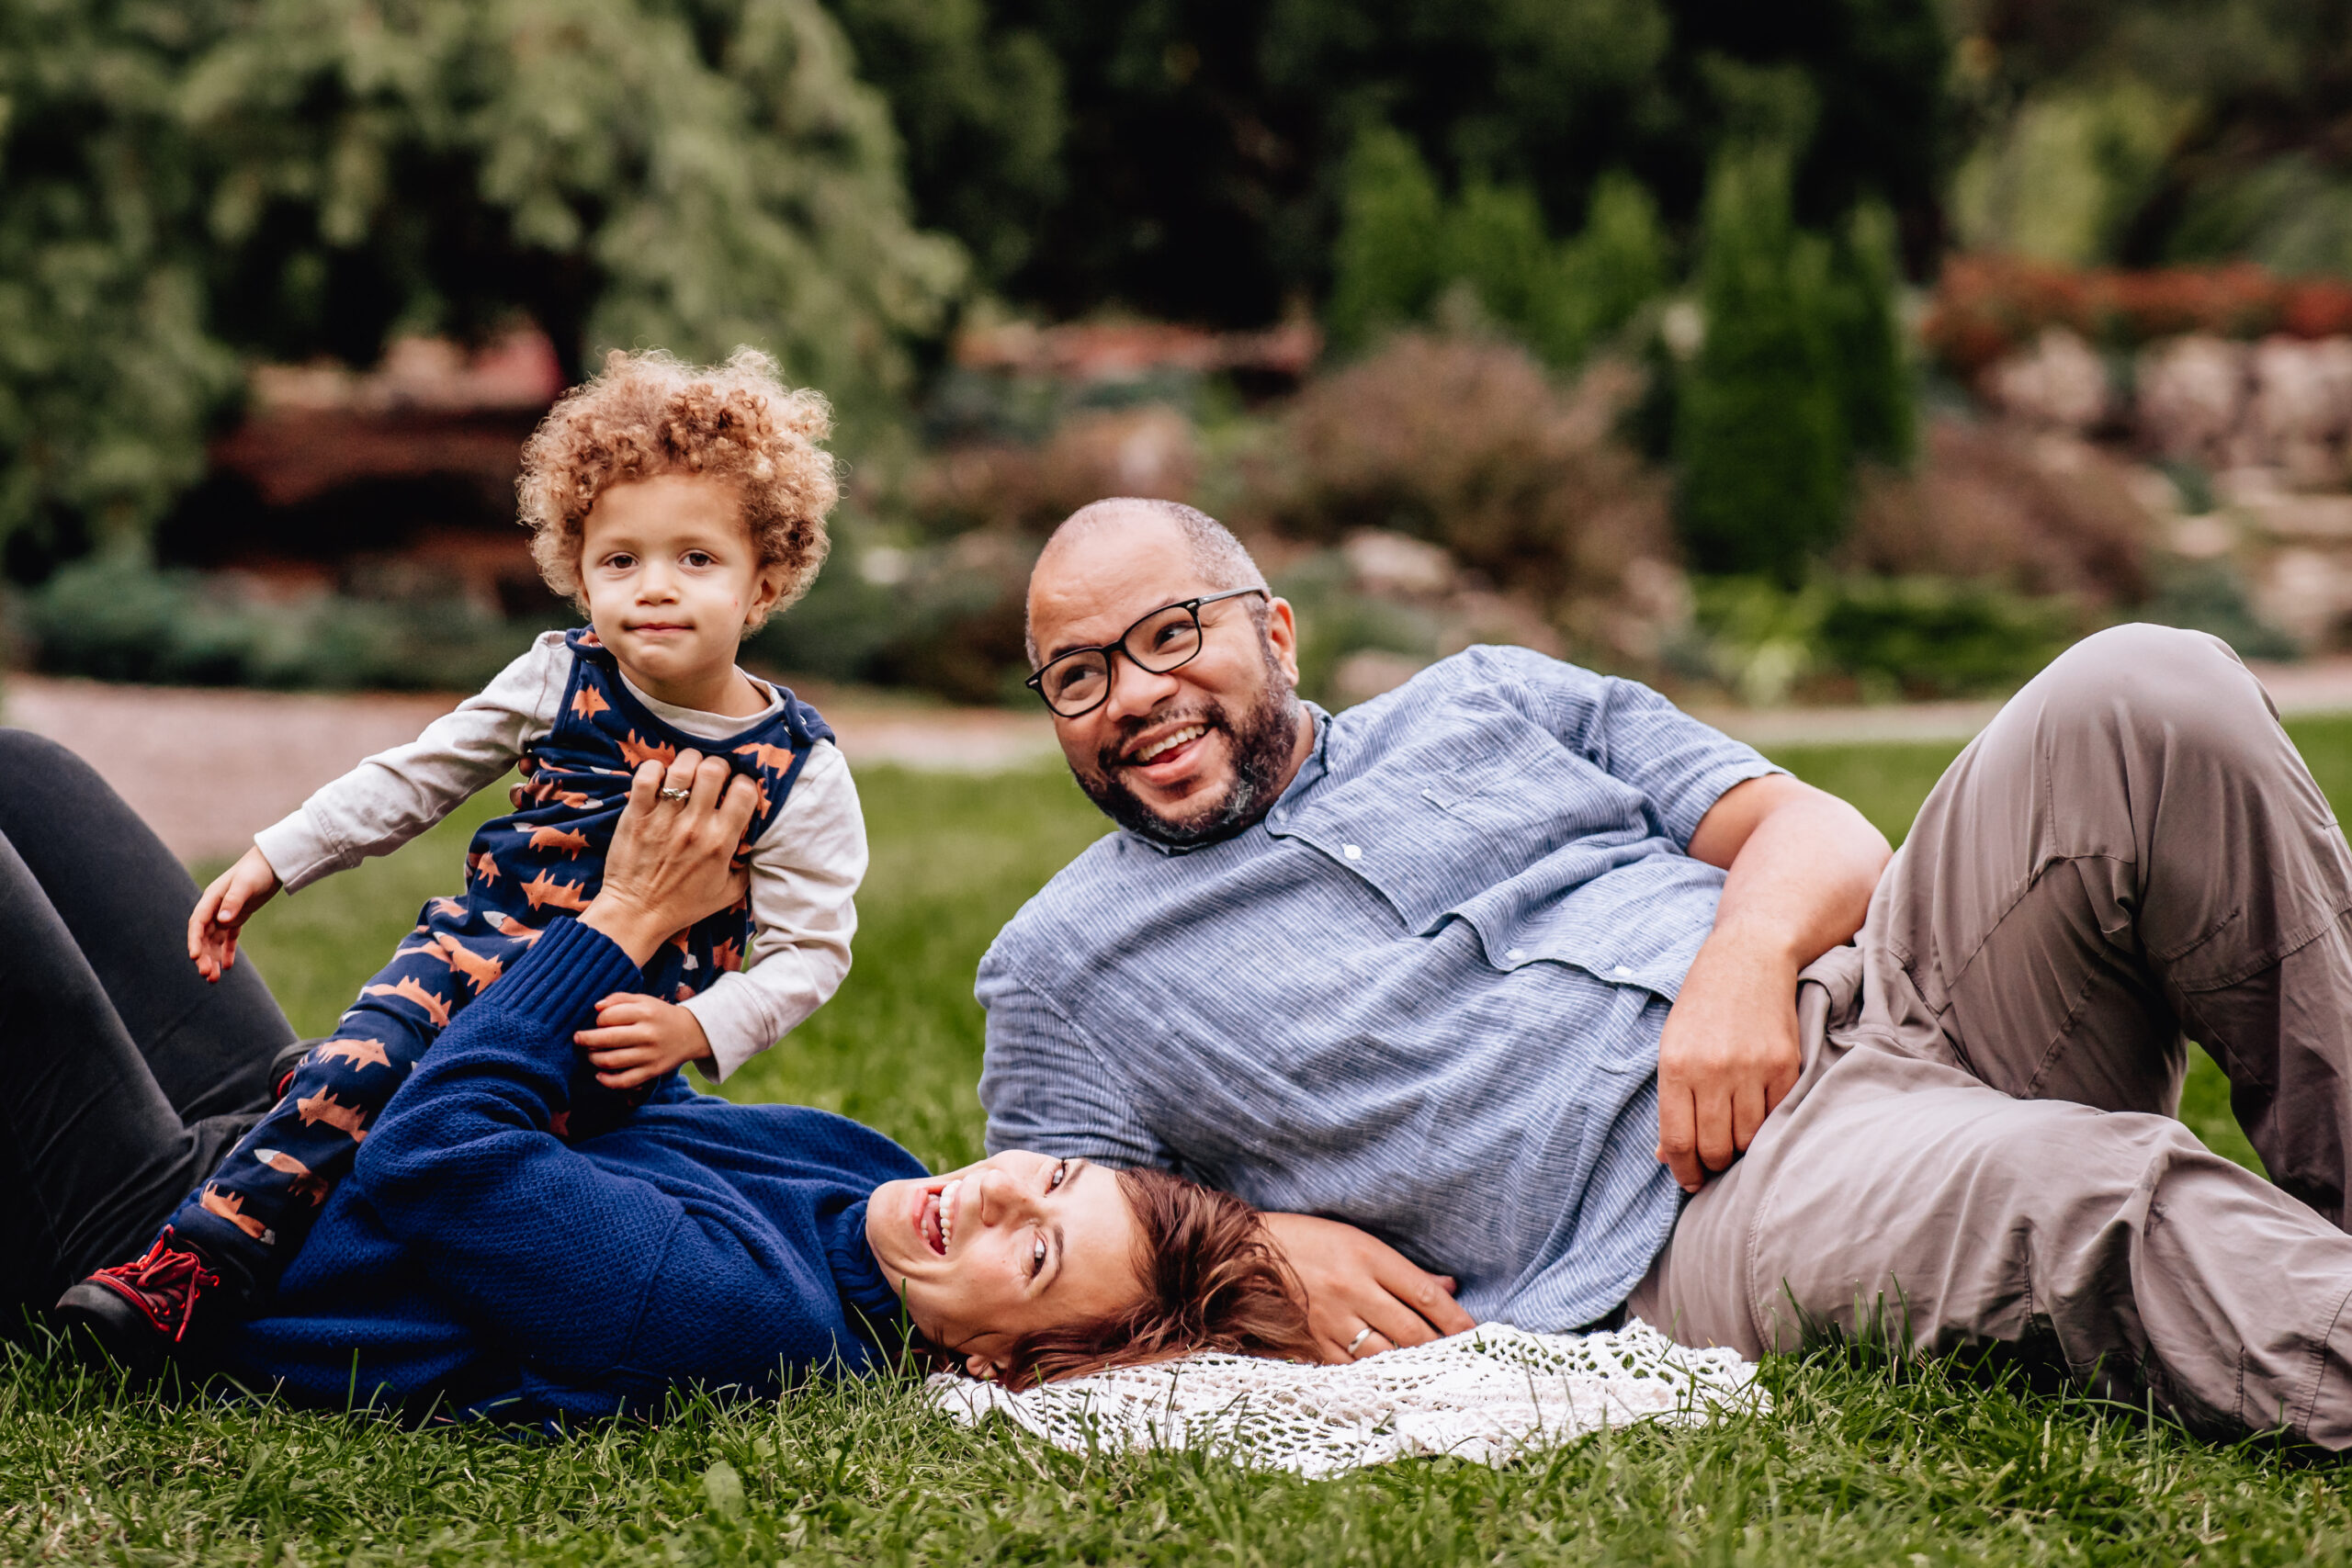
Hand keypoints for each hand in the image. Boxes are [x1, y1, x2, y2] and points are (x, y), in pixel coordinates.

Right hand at [187, 846, 281, 981]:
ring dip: (212, 959)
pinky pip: (229, 938)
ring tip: (214, 979)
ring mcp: (225, 914)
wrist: (272, 863)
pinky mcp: (237, 917)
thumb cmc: (257, 871)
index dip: (194, 941)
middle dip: (203, 957)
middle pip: (203, 937)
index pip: (197, 924)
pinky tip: (228, 967)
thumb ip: (234, 901)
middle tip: (207, 975)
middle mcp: (214, 908)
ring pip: (214, 941)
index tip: (195, 957)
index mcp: (211, 899)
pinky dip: (227, 952)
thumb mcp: (246, 885)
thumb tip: (221, 920)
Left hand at [575, 992, 713, 1088]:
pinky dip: (606, 1081)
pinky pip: (623, 1081)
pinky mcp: (652, 1072)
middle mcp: (648, 1034)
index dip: (597, 1020)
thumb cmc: (659, 1015)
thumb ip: (619, 999)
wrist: (691, 1033)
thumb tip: (596, 1007)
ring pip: (610, 1061)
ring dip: (593, 1059)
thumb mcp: (644, 1000)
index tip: (598, 1023)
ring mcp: (650, 1055)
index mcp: (645, 1012)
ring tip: (590, 1055)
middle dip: (585, 1040)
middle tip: (578, 1039)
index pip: (608, 1016)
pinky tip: (600, 1075)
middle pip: (606, 1039)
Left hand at [580, 750, 757, 964]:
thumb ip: (748, 866)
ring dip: (688, 762)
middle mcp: (695, 826)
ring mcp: (664, 819)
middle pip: (714, 769)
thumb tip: (759, 843)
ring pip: (682, 767)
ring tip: (688, 771)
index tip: (737, 790)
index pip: (744, 791)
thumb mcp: (729, 892)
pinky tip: (659, 777)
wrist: (637, 914)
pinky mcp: (636, 816)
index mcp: (721, 842)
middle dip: (718, 766)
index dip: (744, 784)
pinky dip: (654, 769)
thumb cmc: (683, 905)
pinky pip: (646, 776)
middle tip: (712, 777)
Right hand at [1259, 1211, 1473, 1362]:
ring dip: (1412, 1367)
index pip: (1425, 1294)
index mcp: (1366, 1255)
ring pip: (1384, 1353)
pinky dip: (1374, 1376)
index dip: (1456, 1318)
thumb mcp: (1357, 1240)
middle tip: (1463, 1362)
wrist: (1243, 1251)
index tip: (1475, 1334)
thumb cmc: (1307, 1240)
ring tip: (1435, 1375)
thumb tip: (1448, 1288)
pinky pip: (1350, 1368)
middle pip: (1411, 1330)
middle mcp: (1351, 1287)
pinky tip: (1391, 1381)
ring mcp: (1329, 1318)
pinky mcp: (1309, 1341)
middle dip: (1441, 1349)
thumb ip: (1402, 1270)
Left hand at [1654, 925, 1802, 1191]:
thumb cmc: (1702, 1006)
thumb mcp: (1671, 1046)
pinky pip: (1776, 1116)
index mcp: (1675, 1066)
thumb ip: (1670, 1101)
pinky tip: (1758, 1117)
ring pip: (1748, 1138)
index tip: (1690, 1182)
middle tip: (1714, 1165)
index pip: (1679, 1140)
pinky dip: (1767, 1125)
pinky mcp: (1785, 1065)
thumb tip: (1666, 1156)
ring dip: (1741, 1148)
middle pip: (1715, 1148)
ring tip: (1735, 1140)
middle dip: (1713, 1166)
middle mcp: (1713, 1070)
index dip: (1684, 1171)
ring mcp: (1752, 1068)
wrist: (1748, 958)